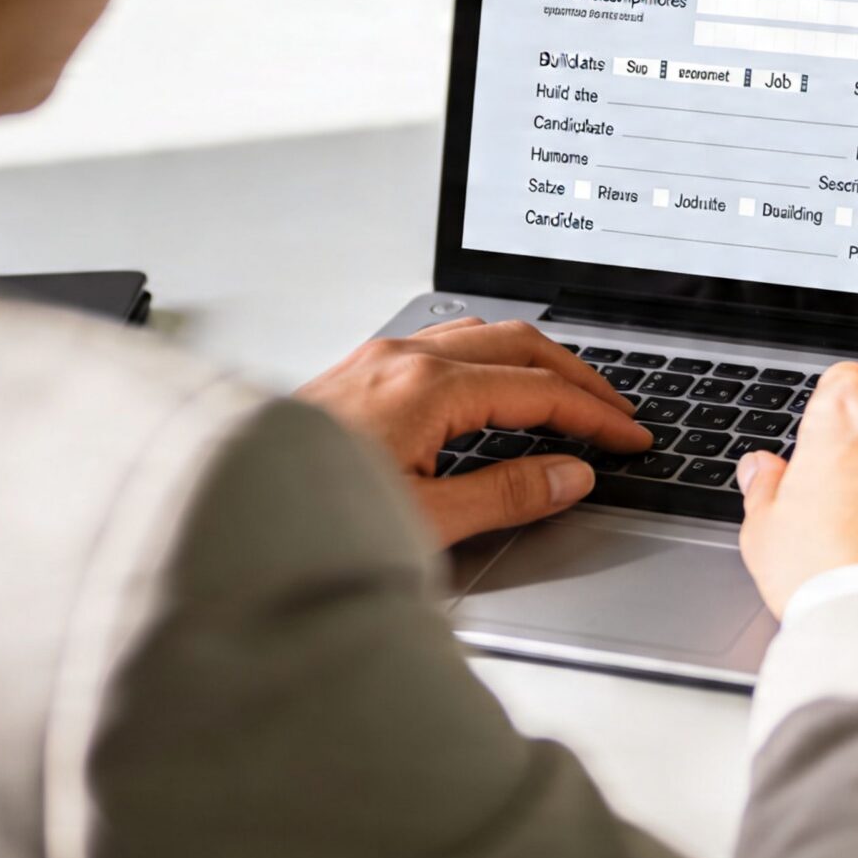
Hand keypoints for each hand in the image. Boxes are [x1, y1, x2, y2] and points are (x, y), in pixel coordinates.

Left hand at [296, 318, 651, 546]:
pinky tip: (493, 387)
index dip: (595, 415)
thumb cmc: (307, 520)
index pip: (538, 391)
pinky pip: (442, 344)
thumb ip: (506, 494)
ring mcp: (376, 359)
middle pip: (518, 344)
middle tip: (616, 410)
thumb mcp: (424, 521)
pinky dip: (489, 360)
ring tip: (566, 394)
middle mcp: (401, 359)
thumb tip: (569, 474)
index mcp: (426, 389)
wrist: (227, 513)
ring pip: (479, 335)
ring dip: (533, 360)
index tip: (630, 436)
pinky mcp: (357, 372)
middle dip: (576, 376)